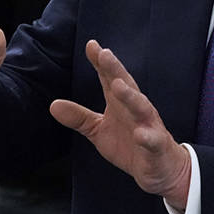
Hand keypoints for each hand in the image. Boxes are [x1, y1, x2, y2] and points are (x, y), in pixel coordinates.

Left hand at [49, 40, 192, 209]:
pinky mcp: (156, 146)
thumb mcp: (99, 130)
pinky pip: (153, 140)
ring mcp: (148, 126)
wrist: (160, 168)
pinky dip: (147, 137)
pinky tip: (140, 134)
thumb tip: (53, 104)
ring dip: (130, 96)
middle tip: (105, 54)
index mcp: (121, 103)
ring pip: (141, 107)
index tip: (91, 45)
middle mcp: (136, 109)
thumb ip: (79, 117)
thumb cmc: (130, 144)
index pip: (110, 79)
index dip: (101, 63)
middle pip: (126, 86)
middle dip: (116, 70)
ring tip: (118, 86)